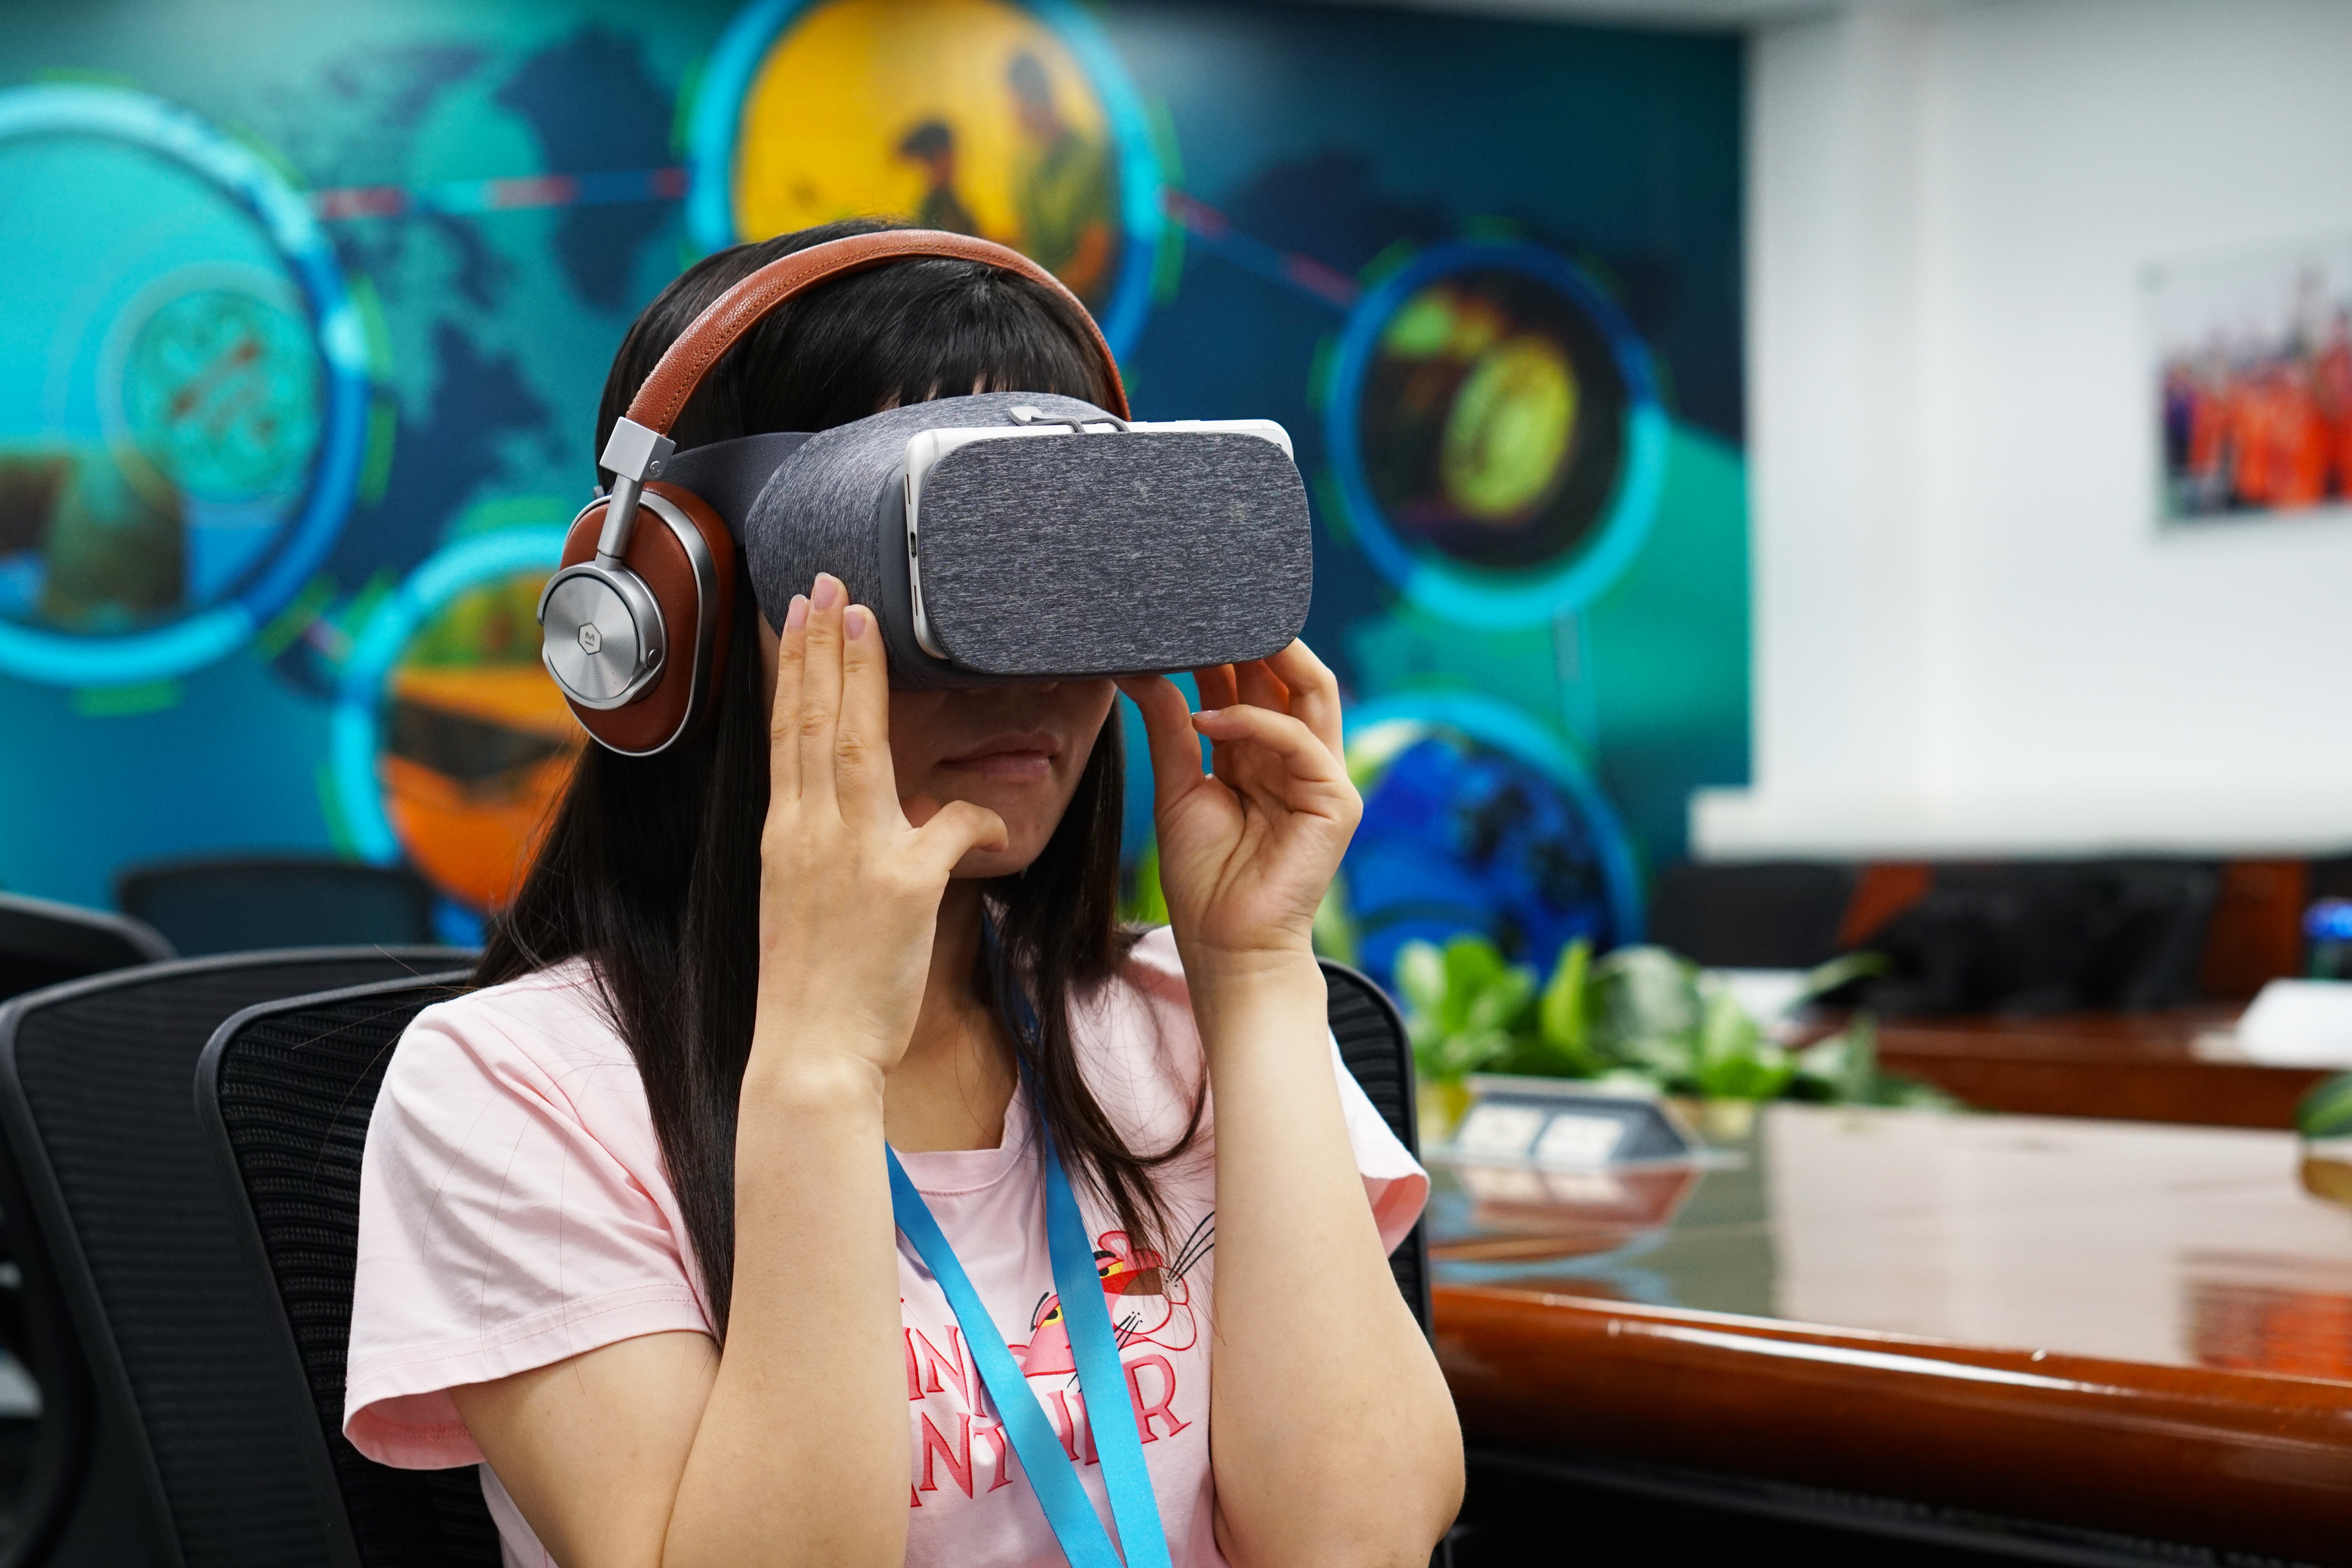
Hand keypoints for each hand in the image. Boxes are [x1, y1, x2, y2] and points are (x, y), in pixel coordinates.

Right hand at [753, 575, 1006, 1082]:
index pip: (788, 735)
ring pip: (855, 747)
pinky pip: (952, 829)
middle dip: (822, 647)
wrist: (809, 1055)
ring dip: (858, 678)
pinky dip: (977, 819)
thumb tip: (878, 824)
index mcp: (785, 836)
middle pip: (814, 723)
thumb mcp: (811, 904)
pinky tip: (999, 820)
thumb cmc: (815, 988)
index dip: (797, 671)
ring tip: (862, 617)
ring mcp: (852, 854)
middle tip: (830, 583)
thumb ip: (838, 852)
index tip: (800, 614)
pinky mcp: (901, 886)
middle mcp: (810, 834)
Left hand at [1119, 642, 1359, 970]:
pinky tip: (1208, 718)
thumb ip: (1170, 729)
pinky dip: (1254, 721)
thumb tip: (1142, 671)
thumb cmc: (1205, 879)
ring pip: (1311, 692)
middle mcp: (1298, 760)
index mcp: (1265, 755)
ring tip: (1217, 634)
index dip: (1233, 647)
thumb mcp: (1177, 788)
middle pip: (1291, 677)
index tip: (1190, 616)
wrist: (1225, 948)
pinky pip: (1299, 741)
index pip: (1260, 683)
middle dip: (1256, 639)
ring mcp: (1322, 778)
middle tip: (1207, 606)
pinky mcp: (1334, 802)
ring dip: (1268, 658)